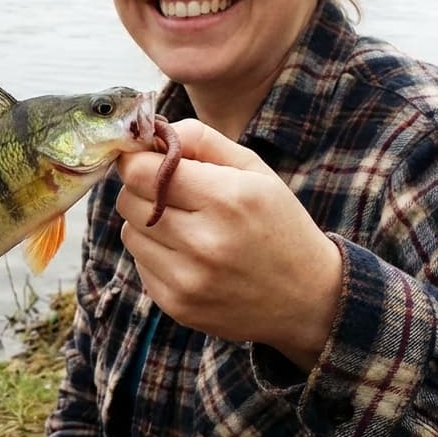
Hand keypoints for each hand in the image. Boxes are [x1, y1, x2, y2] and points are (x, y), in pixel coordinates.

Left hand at [115, 119, 342, 370]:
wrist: (308, 297)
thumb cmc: (278, 223)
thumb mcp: (254, 169)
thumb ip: (201, 139)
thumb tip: (152, 131)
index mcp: (226, 198)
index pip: (140, 171)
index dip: (135, 159)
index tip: (144, 157)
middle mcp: (204, 242)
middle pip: (129, 200)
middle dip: (142, 188)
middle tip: (171, 192)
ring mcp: (188, 280)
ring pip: (129, 232)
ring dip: (147, 223)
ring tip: (186, 226)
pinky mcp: (177, 305)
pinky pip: (140, 265)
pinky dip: (155, 254)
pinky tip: (189, 256)